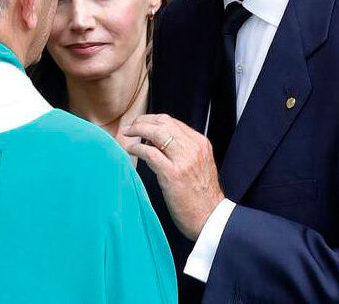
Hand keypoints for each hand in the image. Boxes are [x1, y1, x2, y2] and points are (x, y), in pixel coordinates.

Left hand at [123, 114, 224, 240]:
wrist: (211, 218)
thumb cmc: (201, 195)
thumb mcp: (197, 164)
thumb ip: (182, 149)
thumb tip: (154, 140)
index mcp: (200, 143)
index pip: (172, 121)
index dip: (152, 120)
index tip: (140, 123)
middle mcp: (194, 148)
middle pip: (163, 122)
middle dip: (142, 121)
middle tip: (130, 127)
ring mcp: (184, 160)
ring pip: (156, 133)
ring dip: (137, 130)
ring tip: (127, 134)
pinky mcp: (173, 174)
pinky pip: (150, 152)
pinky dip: (136, 148)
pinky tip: (130, 149)